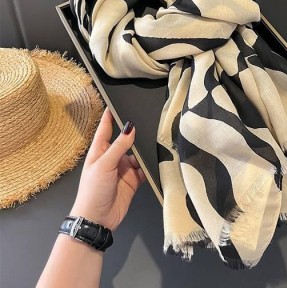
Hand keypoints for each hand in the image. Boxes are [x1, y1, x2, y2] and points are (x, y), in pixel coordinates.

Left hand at [70, 107, 145, 230]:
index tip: (116, 102)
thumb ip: (119, 146)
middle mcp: (112, 157)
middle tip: (148, 120)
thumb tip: (130, 128)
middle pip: (126, 140)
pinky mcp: (133, 180)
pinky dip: (150, 165)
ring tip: (157, 140)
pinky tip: (158, 159)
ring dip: (145, 150)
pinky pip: (144, 169)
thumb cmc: (93, 190)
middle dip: (135, 132)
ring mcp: (124, 169)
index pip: (105, 129)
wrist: (98, 219)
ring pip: (137, 154)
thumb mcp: (104, 165)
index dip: (110, 116)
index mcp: (100, 151)